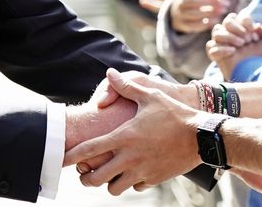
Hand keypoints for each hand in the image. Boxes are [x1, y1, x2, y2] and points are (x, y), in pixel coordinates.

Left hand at [66, 69, 201, 194]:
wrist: (202, 136)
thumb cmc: (175, 113)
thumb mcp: (150, 96)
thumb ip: (127, 86)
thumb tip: (110, 73)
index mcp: (124, 137)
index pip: (89, 150)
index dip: (70, 156)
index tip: (60, 159)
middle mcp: (129, 158)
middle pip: (95, 179)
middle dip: (86, 177)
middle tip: (84, 173)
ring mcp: (142, 171)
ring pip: (113, 188)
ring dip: (108, 183)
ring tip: (108, 174)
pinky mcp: (154, 179)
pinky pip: (135, 187)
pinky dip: (130, 182)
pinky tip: (133, 171)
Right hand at [169, 0, 227, 33]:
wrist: (179, 12)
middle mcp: (179, 2)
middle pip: (195, 1)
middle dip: (212, 2)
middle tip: (225, 4)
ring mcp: (179, 14)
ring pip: (195, 14)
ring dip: (211, 12)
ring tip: (222, 11)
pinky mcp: (183, 25)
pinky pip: (194, 25)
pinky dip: (206, 23)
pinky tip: (216, 20)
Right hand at [206, 13, 261, 79]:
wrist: (254, 74)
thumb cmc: (260, 58)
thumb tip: (259, 27)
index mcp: (239, 27)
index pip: (237, 16)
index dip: (245, 22)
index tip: (254, 32)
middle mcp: (229, 33)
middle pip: (227, 21)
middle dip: (237, 28)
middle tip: (248, 39)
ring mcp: (221, 44)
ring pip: (216, 32)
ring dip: (229, 37)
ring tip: (242, 44)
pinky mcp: (216, 55)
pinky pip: (211, 48)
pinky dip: (222, 49)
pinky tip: (233, 52)